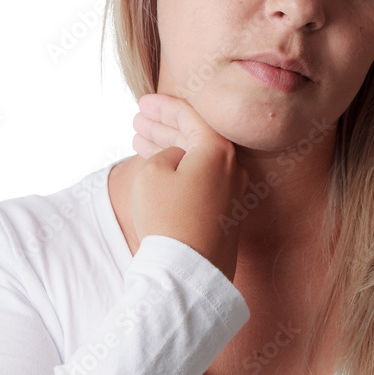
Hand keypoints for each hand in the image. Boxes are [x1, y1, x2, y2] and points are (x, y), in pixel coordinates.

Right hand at [130, 93, 248, 281]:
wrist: (186, 271)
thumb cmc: (168, 218)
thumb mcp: (153, 173)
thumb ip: (166, 153)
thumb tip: (179, 158)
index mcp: (220, 150)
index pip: (191, 116)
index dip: (164, 106)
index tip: (143, 103)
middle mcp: (234, 168)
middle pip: (197, 136)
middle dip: (165, 126)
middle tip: (139, 121)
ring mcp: (234, 192)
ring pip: (198, 158)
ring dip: (171, 147)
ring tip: (141, 140)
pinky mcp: (228, 213)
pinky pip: (203, 179)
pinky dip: (181, 169)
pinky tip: (161, 167)